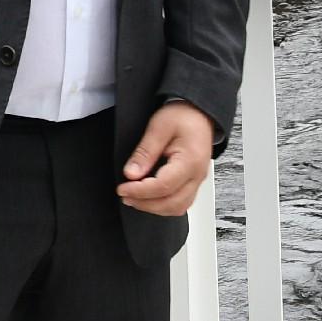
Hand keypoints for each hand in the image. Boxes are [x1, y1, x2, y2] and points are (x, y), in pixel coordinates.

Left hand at [117, 100, 216, 215]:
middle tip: (125, 195)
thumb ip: (145, 152)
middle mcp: (197, 175)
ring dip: (154, 207)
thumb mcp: (158, 127)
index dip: (140, 191)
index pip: (164, 186)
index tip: (123, 189)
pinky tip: (149, 198)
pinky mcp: (193, 182)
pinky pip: (181, 203)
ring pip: (177, 207)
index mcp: (190, 161)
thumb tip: (131, 174)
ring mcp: (197, 181)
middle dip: (145, 203)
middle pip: (172, 203)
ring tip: (134, 198)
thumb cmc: (182, 116)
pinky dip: (163, 205)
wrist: (199, 113)